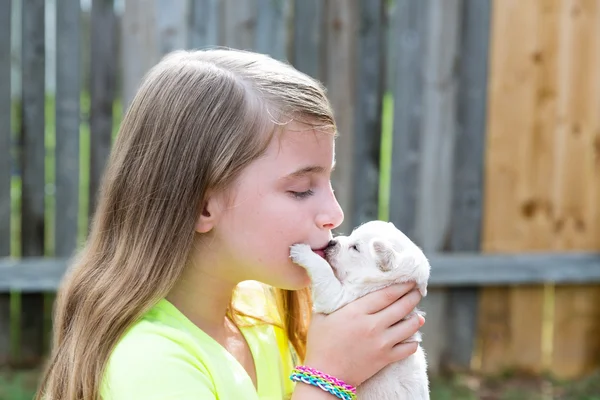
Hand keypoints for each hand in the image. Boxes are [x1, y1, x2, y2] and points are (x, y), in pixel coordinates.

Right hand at [302, 282, 423, 387]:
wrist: (325, 376)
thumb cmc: (320, 344)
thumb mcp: (320, 315)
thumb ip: (332, 299)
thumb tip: (337, 283)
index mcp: (356, 312)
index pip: (386, 294)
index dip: (401, 286)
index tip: (408, 280)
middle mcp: (372, 325)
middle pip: (401, 307)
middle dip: (412, 297)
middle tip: (417, 291)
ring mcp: (381, 343)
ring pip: (409, 327)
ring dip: (416, 318)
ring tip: (419, 315)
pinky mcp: (385, 359)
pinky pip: (408, 349)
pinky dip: (413, 342)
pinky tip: (413, 338)